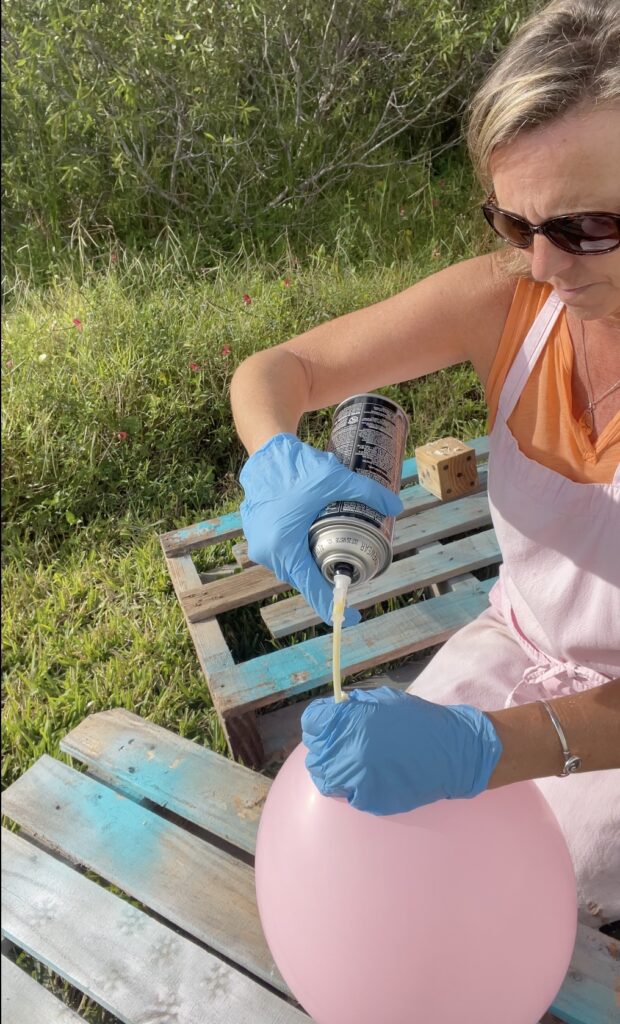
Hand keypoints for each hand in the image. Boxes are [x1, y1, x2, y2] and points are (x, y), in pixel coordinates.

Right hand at [239, 433, 402, 624]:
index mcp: (284, 547)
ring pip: (292, 565)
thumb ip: (367, 494)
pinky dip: (298, 550)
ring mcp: (258, 546)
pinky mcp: (256, 536)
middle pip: (304, 576)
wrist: (265, 452)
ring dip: (311, 561)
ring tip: (333, 550)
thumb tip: (396, 506)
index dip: (333, 606)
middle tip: (350, 569)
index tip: (351, 617)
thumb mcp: (336, 480)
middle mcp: (267, 553)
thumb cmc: (296, 467)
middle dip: (326, 575)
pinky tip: (312, 536)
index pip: (312, 588)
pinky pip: (282, 553)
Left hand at [301, 686, 502, 814]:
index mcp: (349, 721)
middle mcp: (347, 750)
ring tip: (351, 766)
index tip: (326, 726)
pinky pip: (349, 796)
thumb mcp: (383, 700)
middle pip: (315, 754)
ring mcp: (357, 778)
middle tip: (340, 748)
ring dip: (334, 772)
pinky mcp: (369, 800)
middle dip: (325, 749)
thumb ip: (353, 706)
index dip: (319, 723)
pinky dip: (354, 789)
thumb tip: (332, 712)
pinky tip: (370, 779)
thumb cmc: (418, 720)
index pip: (312, 722)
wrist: (451, 751)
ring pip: (326, 780)